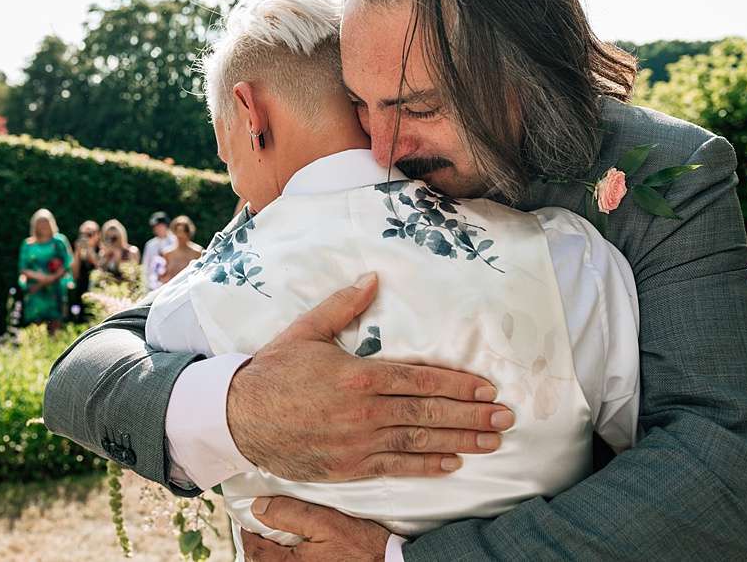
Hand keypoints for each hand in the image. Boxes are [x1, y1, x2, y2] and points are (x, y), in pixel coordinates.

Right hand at [226, 272, 513, 481]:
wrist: (240, 418)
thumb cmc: (273, 371)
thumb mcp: (306, 331)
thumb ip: (343, 306)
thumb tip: (372, 279)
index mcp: (359, 375)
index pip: (421, 380)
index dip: (458, 385)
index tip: (487, 387)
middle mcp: (365, 411)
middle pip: (429, 413)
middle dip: (472, 414)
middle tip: (506, 416)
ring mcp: (359, 442)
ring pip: (420, 441)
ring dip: (460, 440)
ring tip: (492, 440)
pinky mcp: (350, 467)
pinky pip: (397, 467)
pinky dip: (427, 466)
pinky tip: (452, 463)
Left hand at [241, 496, 388, 561]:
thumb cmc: (362, 546)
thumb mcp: (325, 521)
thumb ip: (289, 513)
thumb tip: (258, 508)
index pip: (254, 549)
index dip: (247, 531)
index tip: (248, 518)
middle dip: (256, 546)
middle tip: (258, 528)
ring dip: (270, 556)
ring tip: (274, 540)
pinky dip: (286, 560)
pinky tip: (296, 552)